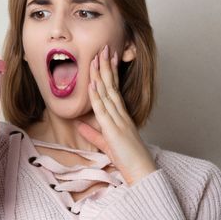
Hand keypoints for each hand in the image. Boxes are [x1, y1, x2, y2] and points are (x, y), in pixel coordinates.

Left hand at [76, 44, 156, 185]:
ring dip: (100, 75)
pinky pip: (103, 110)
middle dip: (106, 66)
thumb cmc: (127, 159)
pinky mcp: (114, 130)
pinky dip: (96, 96)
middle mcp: (121, 114)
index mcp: (121, 115)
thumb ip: (92, 133)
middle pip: (111, 85)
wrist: (141, 172)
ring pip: (107, 93)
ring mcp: (118, 120)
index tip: (107, 57)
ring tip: (97, 57)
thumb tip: (79, 124)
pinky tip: (92, 84)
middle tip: (103, 47)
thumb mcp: (106, 143)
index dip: (110, 73)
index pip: (114, 89)